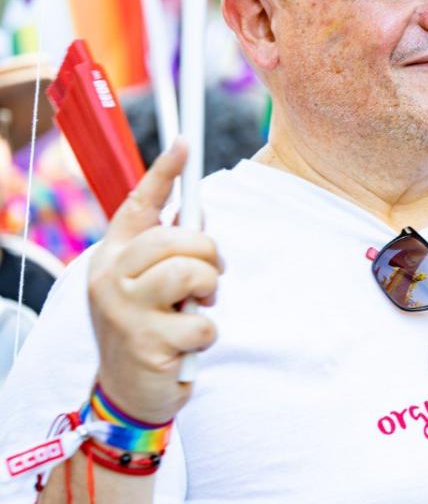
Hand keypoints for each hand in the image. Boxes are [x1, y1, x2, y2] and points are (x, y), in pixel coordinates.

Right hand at [87, 140, 220, 423]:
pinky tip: (186, 345)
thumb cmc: (148, 326)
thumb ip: (167, 252)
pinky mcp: (145, 343)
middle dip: (208, 255)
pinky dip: (206, 335)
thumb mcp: (149, 284)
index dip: (163, 173)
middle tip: (209, 277)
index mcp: (112, 257)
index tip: (185, 144)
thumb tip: (196, 213)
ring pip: (192, 273)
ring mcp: (124, 311)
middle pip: (177, 239)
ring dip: (209, 291)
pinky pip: (202, 322)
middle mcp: (110, 278)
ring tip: (197, 307)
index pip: (137, 204)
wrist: (128, 392)